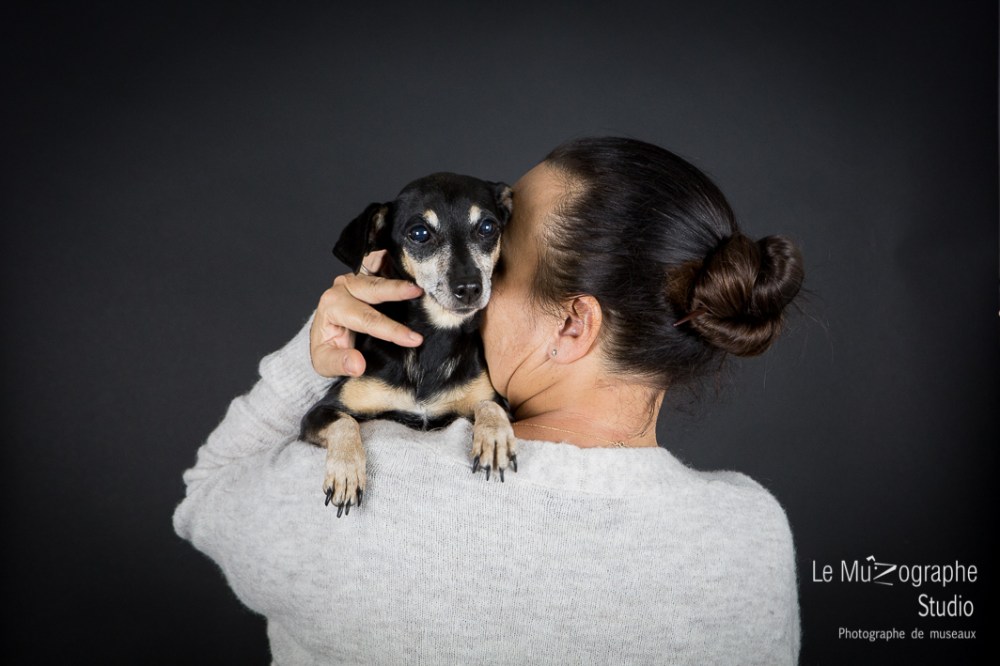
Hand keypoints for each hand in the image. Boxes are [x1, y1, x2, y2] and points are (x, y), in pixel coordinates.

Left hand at [309, 251, 423, 376]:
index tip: (414, 339)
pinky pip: (376, 264)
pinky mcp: (363, 276)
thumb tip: (357, 364)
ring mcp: (353, 280)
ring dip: (398, 276)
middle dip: (396, 291)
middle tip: (418, 291)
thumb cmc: (326, 349)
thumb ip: (340, 363)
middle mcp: (342, 289)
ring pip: (377, 274)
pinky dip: (389, 260)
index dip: (392, 330)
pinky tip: (403, 258)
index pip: (367, 319)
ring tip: (418, 277)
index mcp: (333, 307)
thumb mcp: (325, 363)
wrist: (323, 337)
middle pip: (373, 289)